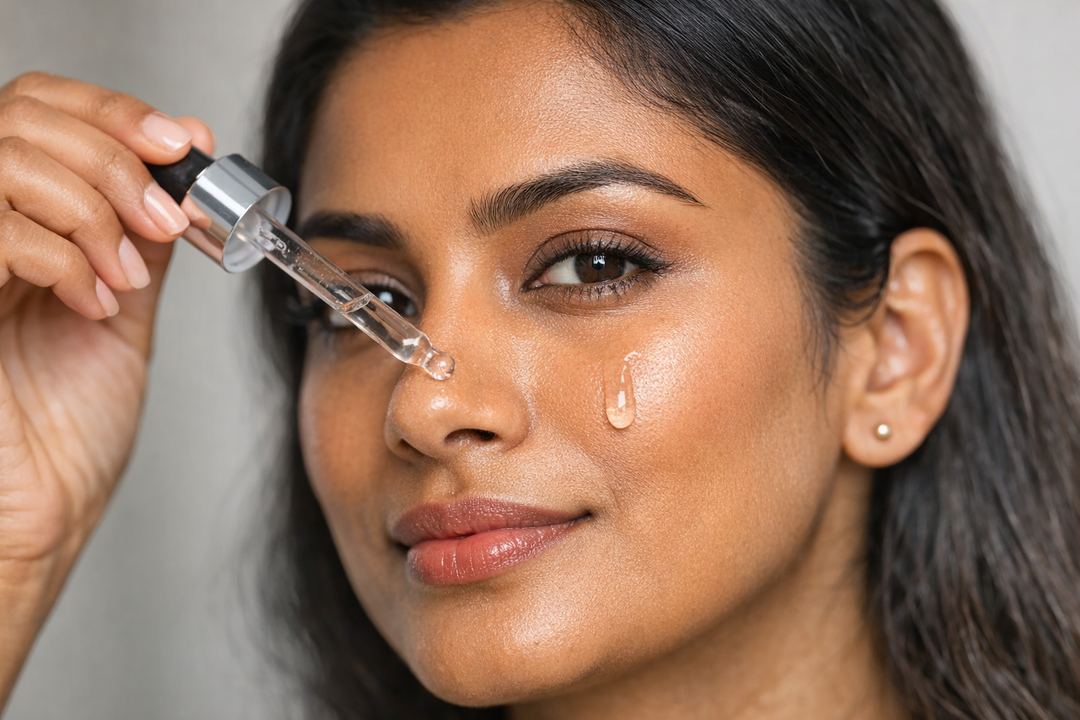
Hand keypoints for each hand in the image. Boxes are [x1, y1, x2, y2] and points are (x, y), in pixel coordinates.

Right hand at [0, 71, 212, 704]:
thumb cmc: (66, 435)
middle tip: (164, 218)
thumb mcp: (124, 315)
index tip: (184, 142)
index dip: (116, 112)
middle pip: (24, 113)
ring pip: (6, 153)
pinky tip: (91, 300)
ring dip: (91, 202)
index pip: (43, 110)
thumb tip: (184, 167)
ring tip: (125, 272)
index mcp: (19, 222)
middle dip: (115, 154)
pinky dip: (59, 251)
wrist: (37, 516)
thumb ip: (141, 239)